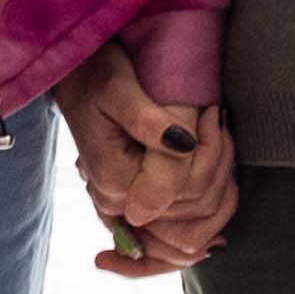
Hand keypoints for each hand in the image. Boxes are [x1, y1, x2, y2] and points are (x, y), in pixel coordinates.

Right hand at [63, 59, 235, 269]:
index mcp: (115, 182)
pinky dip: (208, 189)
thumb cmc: (94, 76)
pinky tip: (211, 154)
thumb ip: (148, 122)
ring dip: (218, 173)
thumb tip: (184, 146)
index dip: (211, 155)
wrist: (75, 79)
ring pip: (197, 216)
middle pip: (196, 209)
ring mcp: (128, 206)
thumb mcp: (118, 90)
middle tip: (216, 115)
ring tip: (213, 127)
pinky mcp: (138, 199)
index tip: (212, 112)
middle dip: (219, 164)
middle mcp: (119, 204)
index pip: (188, 190)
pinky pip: (184, 216)